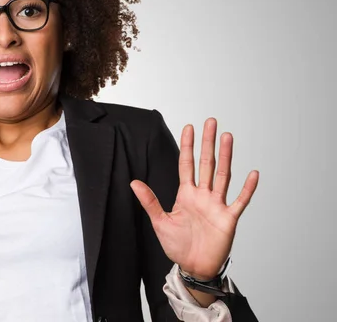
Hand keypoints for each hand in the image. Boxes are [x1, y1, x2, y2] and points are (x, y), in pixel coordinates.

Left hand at [131, 118, 258, 279]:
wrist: (193, 266)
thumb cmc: (177, 245)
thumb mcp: (159, 221)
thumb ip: (150, 201)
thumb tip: (133, 182)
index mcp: (186, 194)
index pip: (187, 164)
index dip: (188, 146)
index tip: (189, 127)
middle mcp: (203, 195)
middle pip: (206, 164)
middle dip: (207, 143)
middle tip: (211, 122)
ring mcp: (217, 205)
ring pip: (223, 176)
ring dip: (226, 157)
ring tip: (227, 137)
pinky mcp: (228, 218)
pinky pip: (240, 201)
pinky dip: (247, 188)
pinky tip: (253, 174)